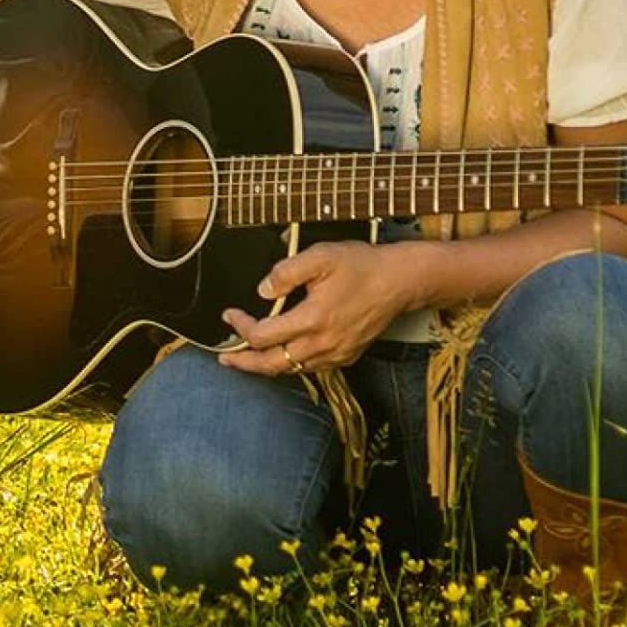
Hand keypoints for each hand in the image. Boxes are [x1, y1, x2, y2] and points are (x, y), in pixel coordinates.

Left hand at [218, 240, 422, 378]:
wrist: (401, 281)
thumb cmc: (362, 266)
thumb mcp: (319, 256)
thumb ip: (285, 272)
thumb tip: (262, 291)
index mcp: (312, 319)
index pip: (262, 336)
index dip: (240, 327)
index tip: (230, 314)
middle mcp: (323, 343)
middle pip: (272, 364)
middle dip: (243, 363)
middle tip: (224, 359)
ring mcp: (336, 353)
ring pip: (291, 370)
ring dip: (266, 365)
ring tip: (246, 359)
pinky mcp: (347, 356)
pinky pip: (310, 368)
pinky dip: (290, 364)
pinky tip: (281, 354)